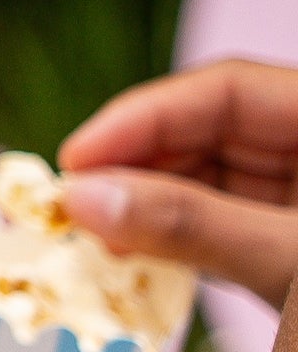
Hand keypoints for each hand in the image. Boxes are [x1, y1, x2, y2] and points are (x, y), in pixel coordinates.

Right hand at [59, 58, 297, 306]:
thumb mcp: (287, 261)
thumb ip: (192, 225)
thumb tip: (80, 200)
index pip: (227, 89)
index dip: (145, 118)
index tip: (77, 158)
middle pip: (213, 131)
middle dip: (141, 167)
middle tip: (75, 203)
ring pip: (213, 178)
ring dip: (152, 207)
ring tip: (100, 235)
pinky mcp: (291, 241)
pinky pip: (227, 222)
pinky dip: (183, 238)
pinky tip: (141, 255)